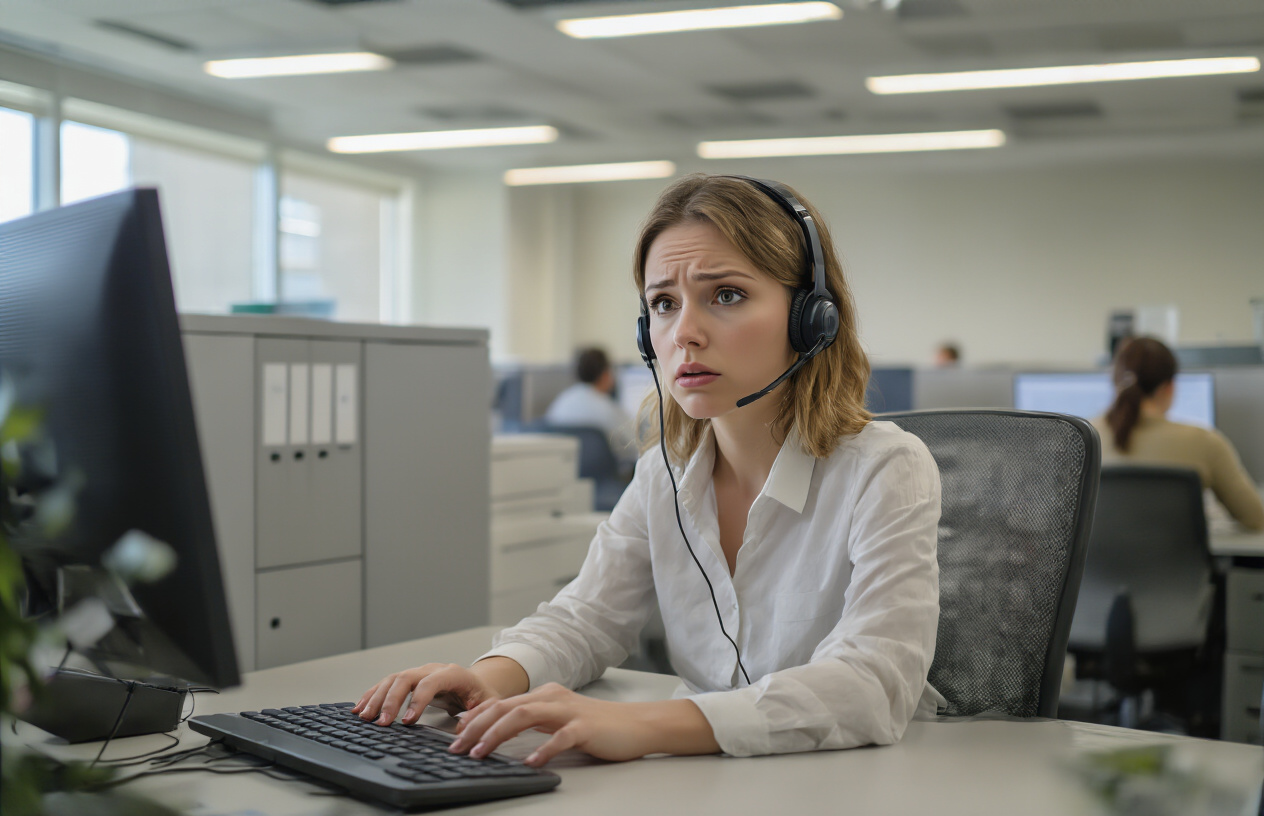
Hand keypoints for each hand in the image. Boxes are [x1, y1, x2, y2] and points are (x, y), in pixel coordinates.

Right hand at [352, 663, 502, 725]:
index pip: (431, 682)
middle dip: (391, 701)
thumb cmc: (481, 695)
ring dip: (377, 698)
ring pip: (393, 680)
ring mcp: (419, 672)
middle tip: (381, 723)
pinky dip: (372, 695)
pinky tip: (360, 707)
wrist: (477, 684)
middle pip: (406, 678)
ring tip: (365, 717)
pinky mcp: (409, 680)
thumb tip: (462, 728)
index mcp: (453, 674)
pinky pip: (387, 684)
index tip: (407, 722)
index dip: (418, 701)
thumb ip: (479, 715)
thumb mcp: (488, 705)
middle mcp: (432, 669)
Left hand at [448, 683, 666, 766]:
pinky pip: (560, 738)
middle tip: (456, 746)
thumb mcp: (558, 719)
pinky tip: (531, 762)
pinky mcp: (585, 727)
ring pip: (525, 716)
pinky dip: (543, 749)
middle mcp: (553, 698)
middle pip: (506, 707)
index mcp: (544, 695)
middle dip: (477, 727)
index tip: (455, 732)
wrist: (637, 724)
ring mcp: (569, 712)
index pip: (502, 703)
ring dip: (498, 734)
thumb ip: (532, 721)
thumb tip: (498, 731)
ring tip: (480, 752)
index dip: (476, 717)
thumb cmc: (597, 725)